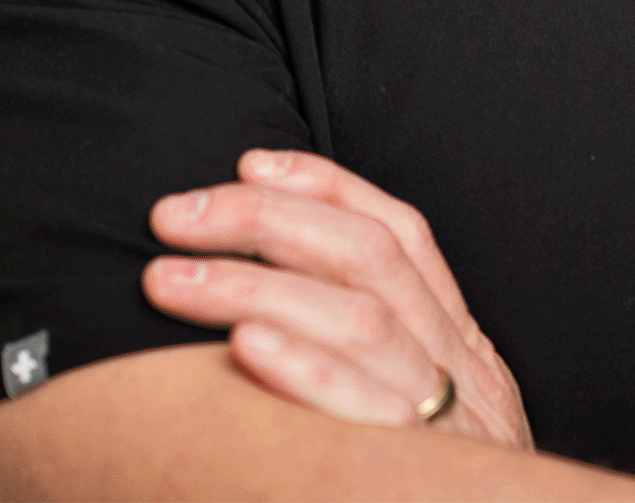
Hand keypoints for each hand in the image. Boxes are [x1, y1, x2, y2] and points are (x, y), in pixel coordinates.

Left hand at [143, 149, 533, 449]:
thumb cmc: (426, 497)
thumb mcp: (426, 435)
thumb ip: (373, 373)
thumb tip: (259, 316)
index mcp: (465, 348)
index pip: (403, 235)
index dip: (326, 188)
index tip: (248, 165)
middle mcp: (467, 373)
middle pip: (370, 261)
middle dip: (265, 224)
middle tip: (171, 217)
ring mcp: (453, 430)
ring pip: (363, 319)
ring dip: (255, 285)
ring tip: (168, 279)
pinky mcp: (422, 482)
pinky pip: (368, 416)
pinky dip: (307, 371)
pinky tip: (243, 349)